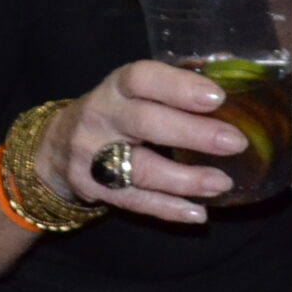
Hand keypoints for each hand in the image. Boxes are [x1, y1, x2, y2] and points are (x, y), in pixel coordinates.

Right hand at [37, 61, 241, 226]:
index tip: (216, 96)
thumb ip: (174, 87)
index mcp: (117, 87)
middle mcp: (101, 117)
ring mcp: (93, 156)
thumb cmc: (116, 112)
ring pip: (142, 169)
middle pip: (145, 124)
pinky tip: (198, 213)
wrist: (57, 146)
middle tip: (235, 142)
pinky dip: (167, 209)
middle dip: (192, 134)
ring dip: (185, 179)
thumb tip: (234, 79)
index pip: (142, 78)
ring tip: (222, 183)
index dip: (179, 86)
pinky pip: (134, 201)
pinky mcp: (93, 189)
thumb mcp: (133, 91)